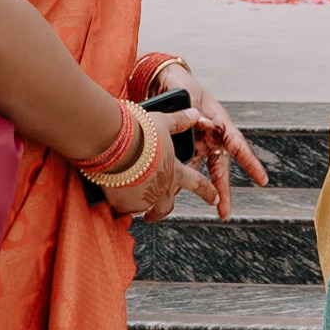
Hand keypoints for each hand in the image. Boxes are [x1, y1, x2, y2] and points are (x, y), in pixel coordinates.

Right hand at [98, 111, 214, 222]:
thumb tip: (194, 114)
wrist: (115, 143)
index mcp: (175, 170)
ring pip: (145, 208)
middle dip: (163, 211)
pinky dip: (121, 203)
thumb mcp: (163, 123)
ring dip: (140, 207)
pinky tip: (114, 196)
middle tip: (156, 214)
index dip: (208, 192)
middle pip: (167, 206)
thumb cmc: (139, 132)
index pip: (198, 184)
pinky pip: (124, 207)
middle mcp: (161, 188)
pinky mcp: (124, 203)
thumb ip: (178, 121)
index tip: (214, 198)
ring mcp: (143, 198)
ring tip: (131, 203)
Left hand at [146, 62, 270, 218]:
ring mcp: (199, 144)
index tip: (262, 180)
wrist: (166, 84)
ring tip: (211, 209)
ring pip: (203, 171)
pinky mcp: (185, 148)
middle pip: (220, 167)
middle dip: (223, 190)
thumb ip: (194, 107)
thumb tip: (201, 122)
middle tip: (225, 212)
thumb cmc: (181, 86)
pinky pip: (184, 166)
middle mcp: (212, 137)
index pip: (237, 144)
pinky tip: (172, 192)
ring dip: (204, 190)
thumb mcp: (188, 93)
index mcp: (219, 122)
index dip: (249, 162)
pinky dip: (179, 178)